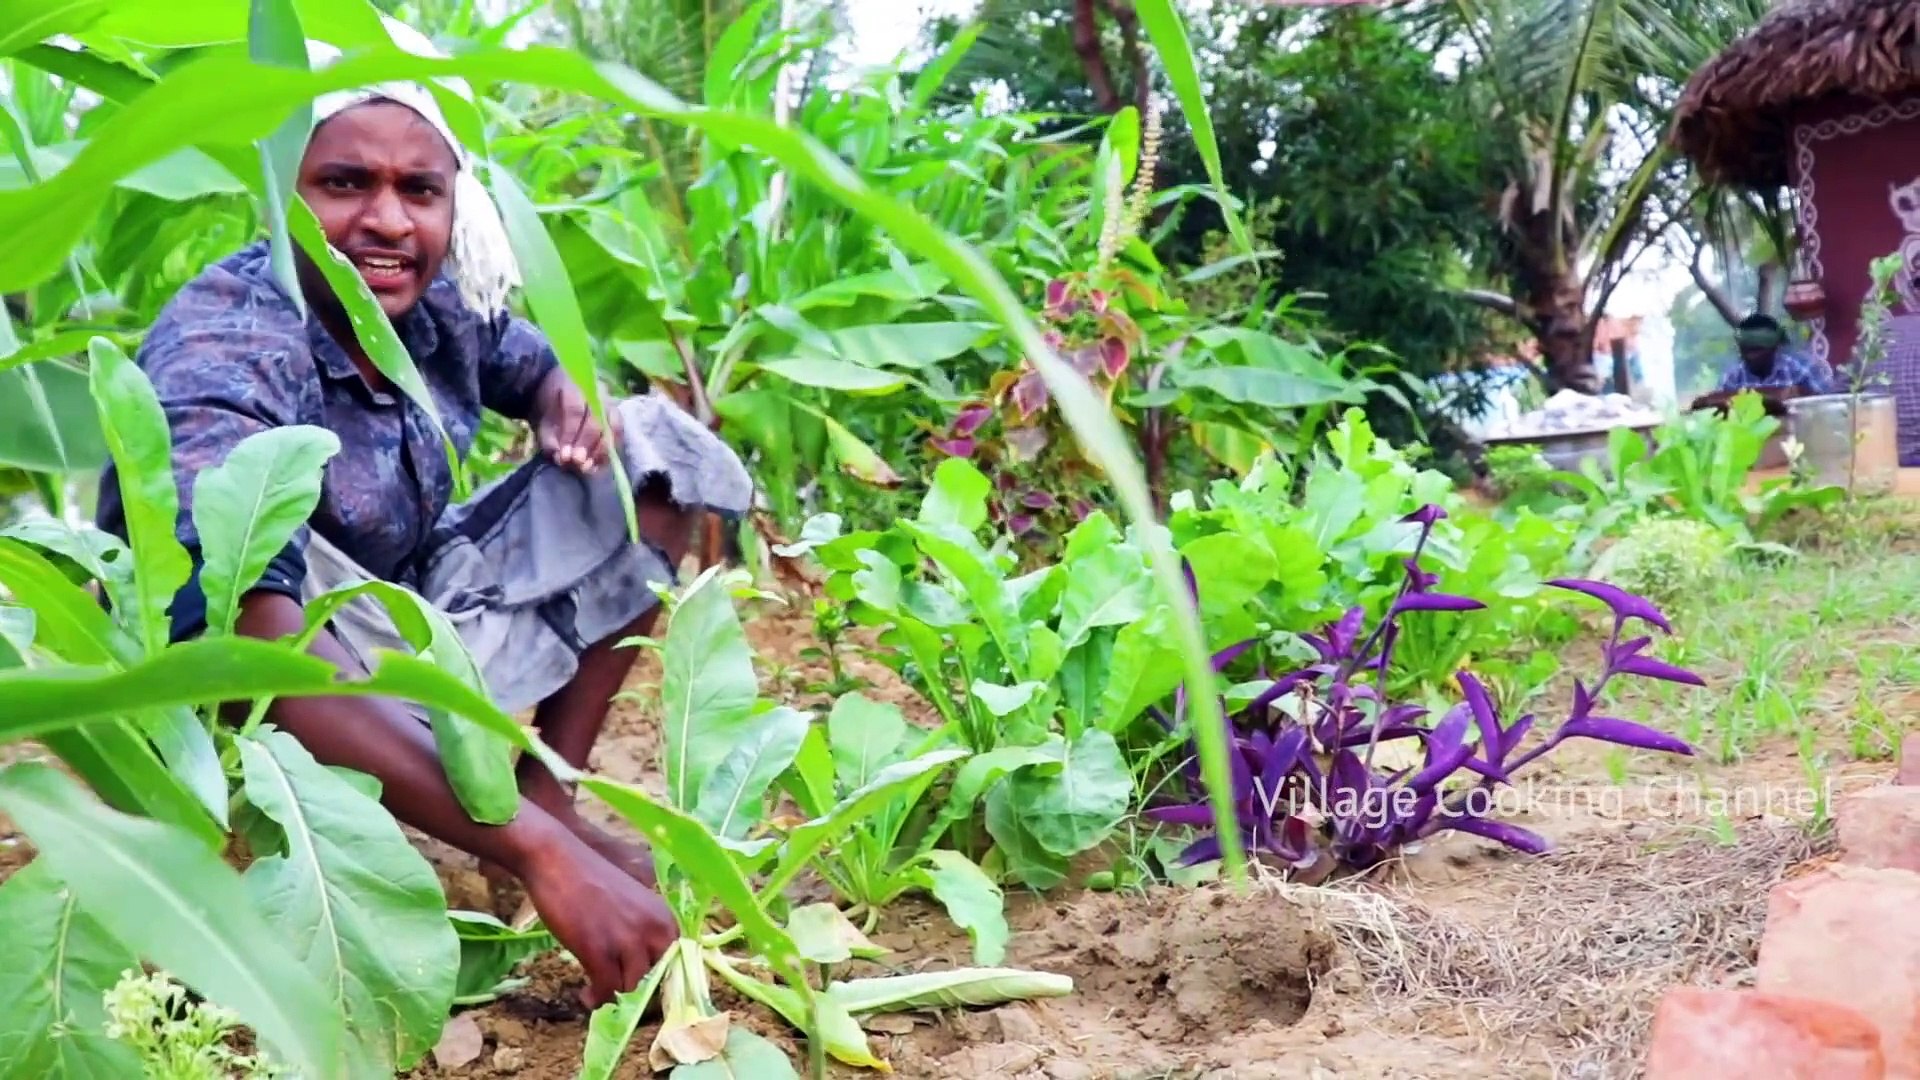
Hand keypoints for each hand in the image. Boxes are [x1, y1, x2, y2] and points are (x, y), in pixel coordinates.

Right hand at [519, 831, 676, 1007]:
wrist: (557, 860)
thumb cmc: (590, 880)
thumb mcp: (631, 904)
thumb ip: (642, 932)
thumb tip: (641, 969)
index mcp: (664, 917)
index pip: (676, 964)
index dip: (658, 982)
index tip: (641, 989)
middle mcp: (653, 930)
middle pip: (655, 981)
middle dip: (637, 992)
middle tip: (617, 990)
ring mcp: (626, 941)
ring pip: (631, 989)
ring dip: (614, 996)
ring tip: (598, 992)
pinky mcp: (598, 950)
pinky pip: (606, 990)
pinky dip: (596, 998)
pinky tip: (586, 994)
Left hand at [534, 370, 621, 474]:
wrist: (556, 394)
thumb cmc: (548, 410)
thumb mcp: (541, 423)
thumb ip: (549, 440)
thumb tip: (561, 459)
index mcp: (573, 385)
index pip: (576, 410)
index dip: (571, 434)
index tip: (564, 455)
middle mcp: (596, 391)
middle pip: (597, 419)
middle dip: (587, 444)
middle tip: (577, 462)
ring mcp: (610, 402)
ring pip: (613, 427)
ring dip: (601, 451)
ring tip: (587, 467)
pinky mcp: (617, 416)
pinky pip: (618, 435)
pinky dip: (608, 452)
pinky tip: (596, 465)